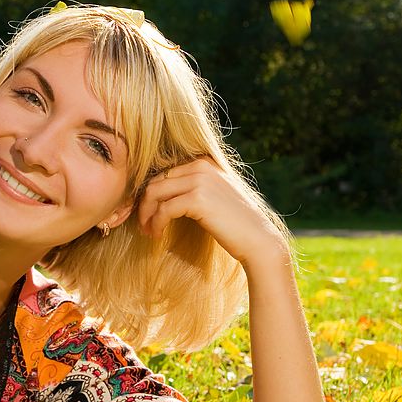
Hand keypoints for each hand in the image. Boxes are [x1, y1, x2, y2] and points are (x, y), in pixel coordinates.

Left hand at [136, 157, 288, 268]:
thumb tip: (159, 195)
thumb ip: (191, 188)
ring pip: (154, 194)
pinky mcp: (197, 199)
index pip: (164, 174)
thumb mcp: (212, 196)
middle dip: (144, 205)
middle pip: (155, 182)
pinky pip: (164, 210)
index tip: (147, 215)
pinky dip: (156, 223)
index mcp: (203, 162)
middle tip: (143, 226)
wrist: (257, 238)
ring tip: (148, 232)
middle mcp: (200, 166)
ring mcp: (199, 180)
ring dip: (146, 215)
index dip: (151, 195)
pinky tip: (157, 235)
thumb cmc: (233, 223)